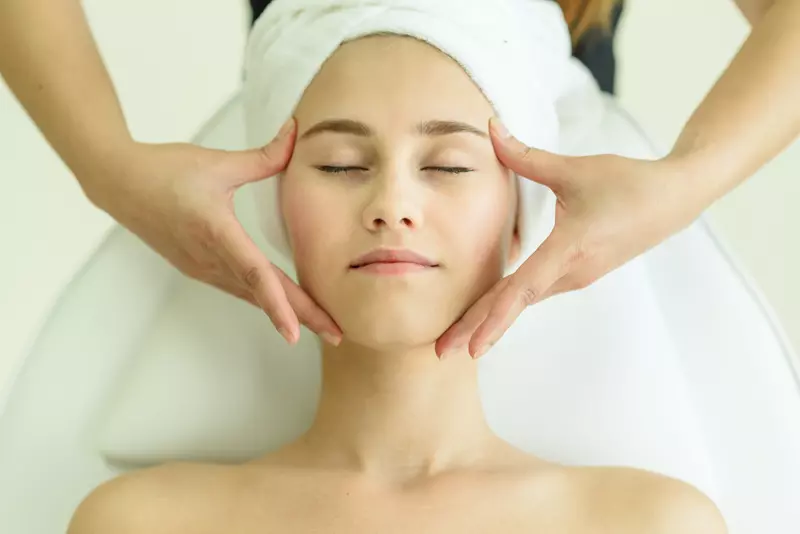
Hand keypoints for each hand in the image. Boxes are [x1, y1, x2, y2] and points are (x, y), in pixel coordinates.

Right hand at [81, 118, 341, 345]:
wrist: (119, 183)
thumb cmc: (164, 171)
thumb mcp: (217, 162)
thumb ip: (263, 156)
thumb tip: (295, 133)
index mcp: (217, 233)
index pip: (255, 274)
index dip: (278, 304)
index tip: (296, 333)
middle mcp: (210, 259)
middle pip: (262, 294)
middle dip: (302, 317)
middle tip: (336, 336)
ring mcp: (203, 267)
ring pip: (252, 295)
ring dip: (286, 311)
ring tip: (320, 325)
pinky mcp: (199, 267)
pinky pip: (238, 288)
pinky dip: (264, 299)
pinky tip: (283, 306)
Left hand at [435, 118, 703, 358]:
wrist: (675, 198)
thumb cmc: (628, 182)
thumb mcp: (575, 169)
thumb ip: (526, 156)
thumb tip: (490, 128)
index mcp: (569, 250)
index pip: (522, 290)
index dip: (493, 318)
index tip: (472, 347)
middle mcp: (572, 272)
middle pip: (514, 303)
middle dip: (477, 329)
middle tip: (441, 352)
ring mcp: (577, 276)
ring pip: (524, 300)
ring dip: (490, 317)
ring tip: (458, 338)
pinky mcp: (579, 272)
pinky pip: (536, 291)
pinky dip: (508, 303)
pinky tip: (488, 310)